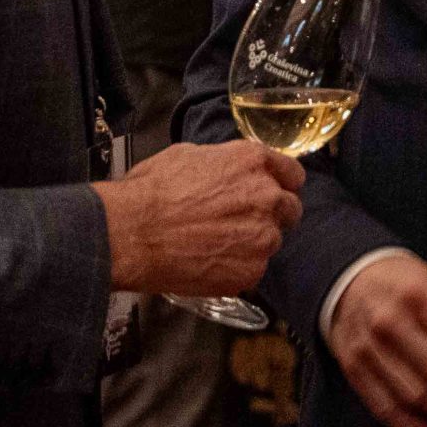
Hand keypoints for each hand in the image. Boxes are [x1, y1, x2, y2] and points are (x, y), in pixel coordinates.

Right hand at [94, 140, 302, 295]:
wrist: (132, 233)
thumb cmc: (152, 191)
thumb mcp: (189, 155)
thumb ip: (224, 162)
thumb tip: (229, 170)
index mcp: (253, 162)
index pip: (293, 173)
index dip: (282, 183)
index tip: (274, 191)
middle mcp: (267, 198)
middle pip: (290, 209)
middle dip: (272, 214)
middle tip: (243, 221)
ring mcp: (262, 237)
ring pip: (271, 241)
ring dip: (253, 242)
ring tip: (217, 244)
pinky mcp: (250, 271)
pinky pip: (254, 269)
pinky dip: (237, 267)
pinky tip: (210, 261)